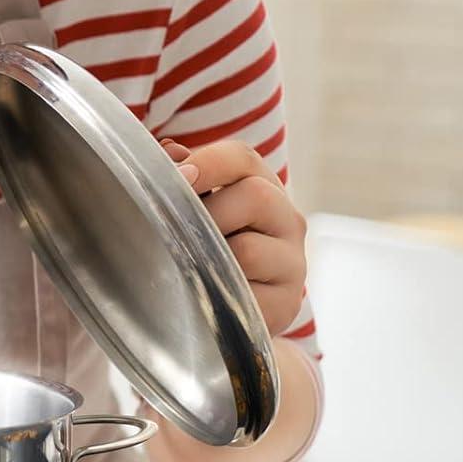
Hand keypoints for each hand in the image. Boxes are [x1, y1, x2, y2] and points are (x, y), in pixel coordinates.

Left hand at [161, 137, 306, 336]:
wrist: (219, 309)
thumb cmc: (198, 247)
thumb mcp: (190, 209)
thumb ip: (178, 179)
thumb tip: (170, 152)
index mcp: (261, 185)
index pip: (242, 158)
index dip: (207, 163)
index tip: (178, 177)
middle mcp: (286, 219)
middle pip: (255, 196)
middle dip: (207, 213)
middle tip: (178, 232)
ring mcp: (292, 263)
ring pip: (248, 250)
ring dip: (208, 259)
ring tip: (189, 267)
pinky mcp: (286, 303)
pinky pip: (247, 294)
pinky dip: (218, 294)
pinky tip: (205, 296)